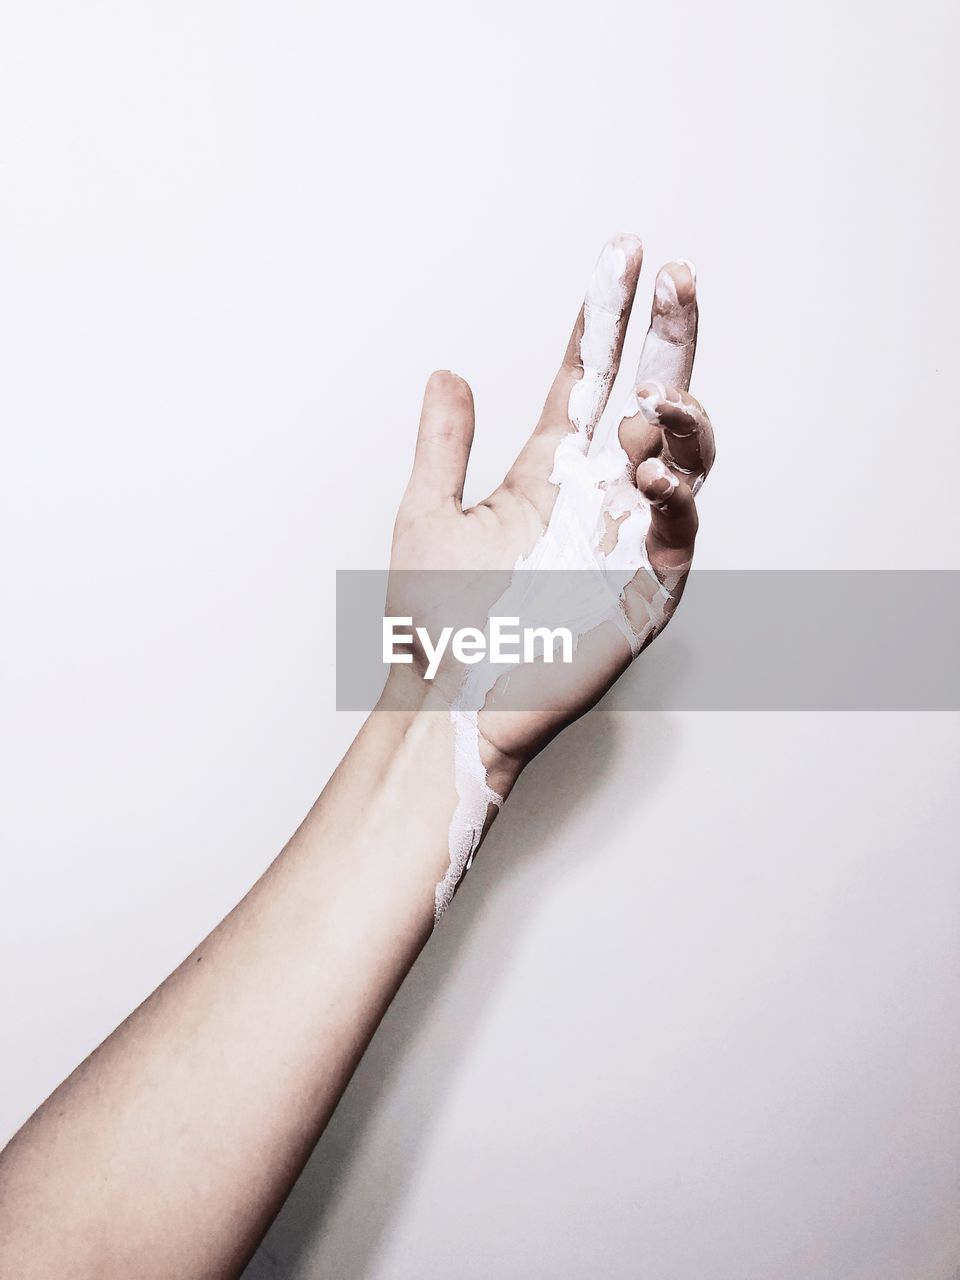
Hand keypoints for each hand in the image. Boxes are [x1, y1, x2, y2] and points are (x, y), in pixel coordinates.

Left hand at [389, 234, 715, 786]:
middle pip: (652, 396)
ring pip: (685, 456)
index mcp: (547, 470)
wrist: (448, 703)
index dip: (607, 317)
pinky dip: (674, 491)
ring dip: (679, 415)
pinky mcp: (646, 587)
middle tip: (677, 276)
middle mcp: (596, 494)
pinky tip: (647, 467)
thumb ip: (443, 444)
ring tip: (651, 399)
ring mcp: (626, 537)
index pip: (588, 377)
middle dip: (670, 336)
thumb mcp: (428, 514)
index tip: (621, 255)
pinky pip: (679, 528)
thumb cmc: (437, 623)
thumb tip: (448, 370)